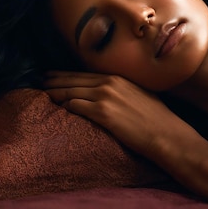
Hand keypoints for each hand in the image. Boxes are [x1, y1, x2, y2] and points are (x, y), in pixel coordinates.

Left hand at [44, 71, 204, 163]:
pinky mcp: (103, 113)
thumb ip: (124, 91)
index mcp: (119, 78)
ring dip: (55, 93)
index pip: (85, 73)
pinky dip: (65, 106)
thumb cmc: (159, 120)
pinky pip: (75, 106)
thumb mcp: (142, 96)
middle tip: (40, 80)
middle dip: (55, 80)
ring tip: (43, 94)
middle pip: (74, 80)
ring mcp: (106, 97)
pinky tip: (57, 109)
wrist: (167, 135)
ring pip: (71, 92)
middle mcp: (110, 83)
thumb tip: (113, 96)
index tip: (53, 74)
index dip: (66, 74)